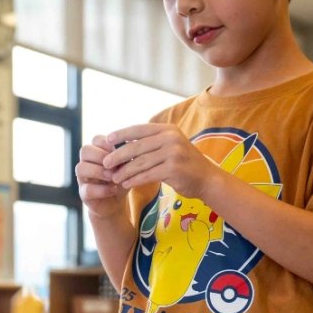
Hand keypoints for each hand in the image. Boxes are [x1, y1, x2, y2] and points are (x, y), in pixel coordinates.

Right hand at [76, 135, 127, 217]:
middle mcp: (86, 163)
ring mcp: (83, 178)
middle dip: (100, 156)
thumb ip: (127, 157)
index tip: (119, 151)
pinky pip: (87, 189)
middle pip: (85, 150)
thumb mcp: (127, 167)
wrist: (116, 203)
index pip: (96, 139)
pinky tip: (114, 189)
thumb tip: (131, 149)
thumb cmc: (121, 180)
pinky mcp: (83, 194)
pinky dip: (102, 190)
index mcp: (97, 152)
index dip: (107, 143)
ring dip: (98, 171)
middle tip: (115, 165)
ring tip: (113, 177)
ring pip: (80, 168)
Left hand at [103, 124, 218, 198]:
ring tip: (114, 177)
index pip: (139, 129)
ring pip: (140, 162)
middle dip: (118, 155)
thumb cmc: (183, 164)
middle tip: (105, 163)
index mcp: (168, 129)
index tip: (106, 140)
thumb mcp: (169, 147)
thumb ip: (150, 143)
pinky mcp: (173, 169)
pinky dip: (134, 180)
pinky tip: (125, 184)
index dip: (121, 134)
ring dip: (124, 171)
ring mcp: (173, 153)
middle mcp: (171, 138)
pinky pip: (147, 175)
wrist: (207, 179)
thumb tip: (121, 144)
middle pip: (137, 146)